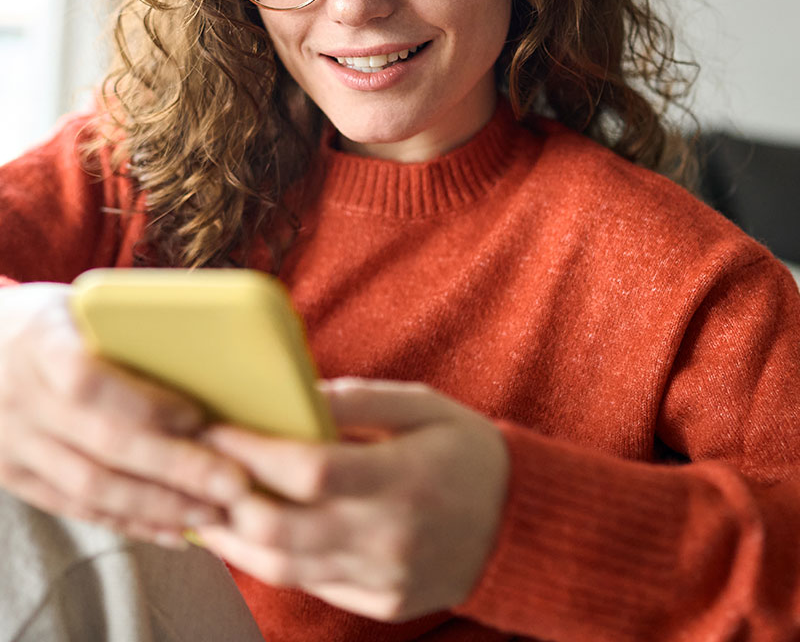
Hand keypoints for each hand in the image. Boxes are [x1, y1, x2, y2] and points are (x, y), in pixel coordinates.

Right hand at [0, 283, 249, 544]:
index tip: (197, 415)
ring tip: (214, 512)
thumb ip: (127, 325)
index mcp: (40, 342)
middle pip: (102, 445)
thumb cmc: (48, 318)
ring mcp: (12, 444)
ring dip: (158, 506)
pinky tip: (174, 529)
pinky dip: (128, 522)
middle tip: (233, 483)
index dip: (143, 403)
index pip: (88, 381)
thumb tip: (209, 349)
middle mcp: (20, 399)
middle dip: (175, 469)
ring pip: (91, 487)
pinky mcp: (13, 476)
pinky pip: (75, 507)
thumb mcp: (76, 303)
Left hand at [197, 378, 509, 621]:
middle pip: (283, 529)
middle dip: (226, 497)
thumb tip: (291, 396)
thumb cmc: (467, 450)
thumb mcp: (423, 405)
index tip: (213, 426)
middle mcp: (391, 536)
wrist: (519, 523)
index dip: (252, 450)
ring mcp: (385, 579)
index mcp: (405, 478)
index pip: (310, 470)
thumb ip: (358, 400)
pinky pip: (310, 586)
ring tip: (202, 503)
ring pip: (284, 568)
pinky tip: (249, 532)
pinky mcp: (382, 603)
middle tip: (193, 466)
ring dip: (232, 537)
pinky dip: (270, 559)